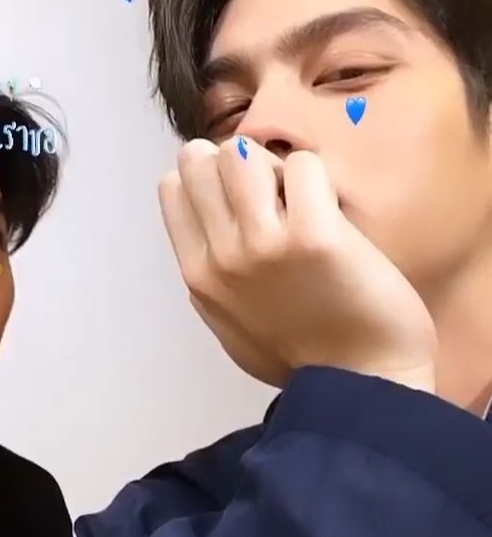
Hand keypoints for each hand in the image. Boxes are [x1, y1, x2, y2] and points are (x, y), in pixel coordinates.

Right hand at [158, 137, 436, 391]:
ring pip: (242, 153)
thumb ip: (211, 278)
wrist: (362, 383)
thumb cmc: (301, 356)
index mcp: (199, 275)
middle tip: (273, 193)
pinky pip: (302, 165)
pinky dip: (316, 176)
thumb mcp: (228, 322)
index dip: (209, 179)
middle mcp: (222, 257)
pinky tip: (330, 209)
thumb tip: (203, 235)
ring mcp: (264, 245)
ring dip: (274, 166)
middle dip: (238, 163)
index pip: (173, 185)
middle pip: (203, 159)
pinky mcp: (314, 236)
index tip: (241, 201)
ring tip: (300, 197)